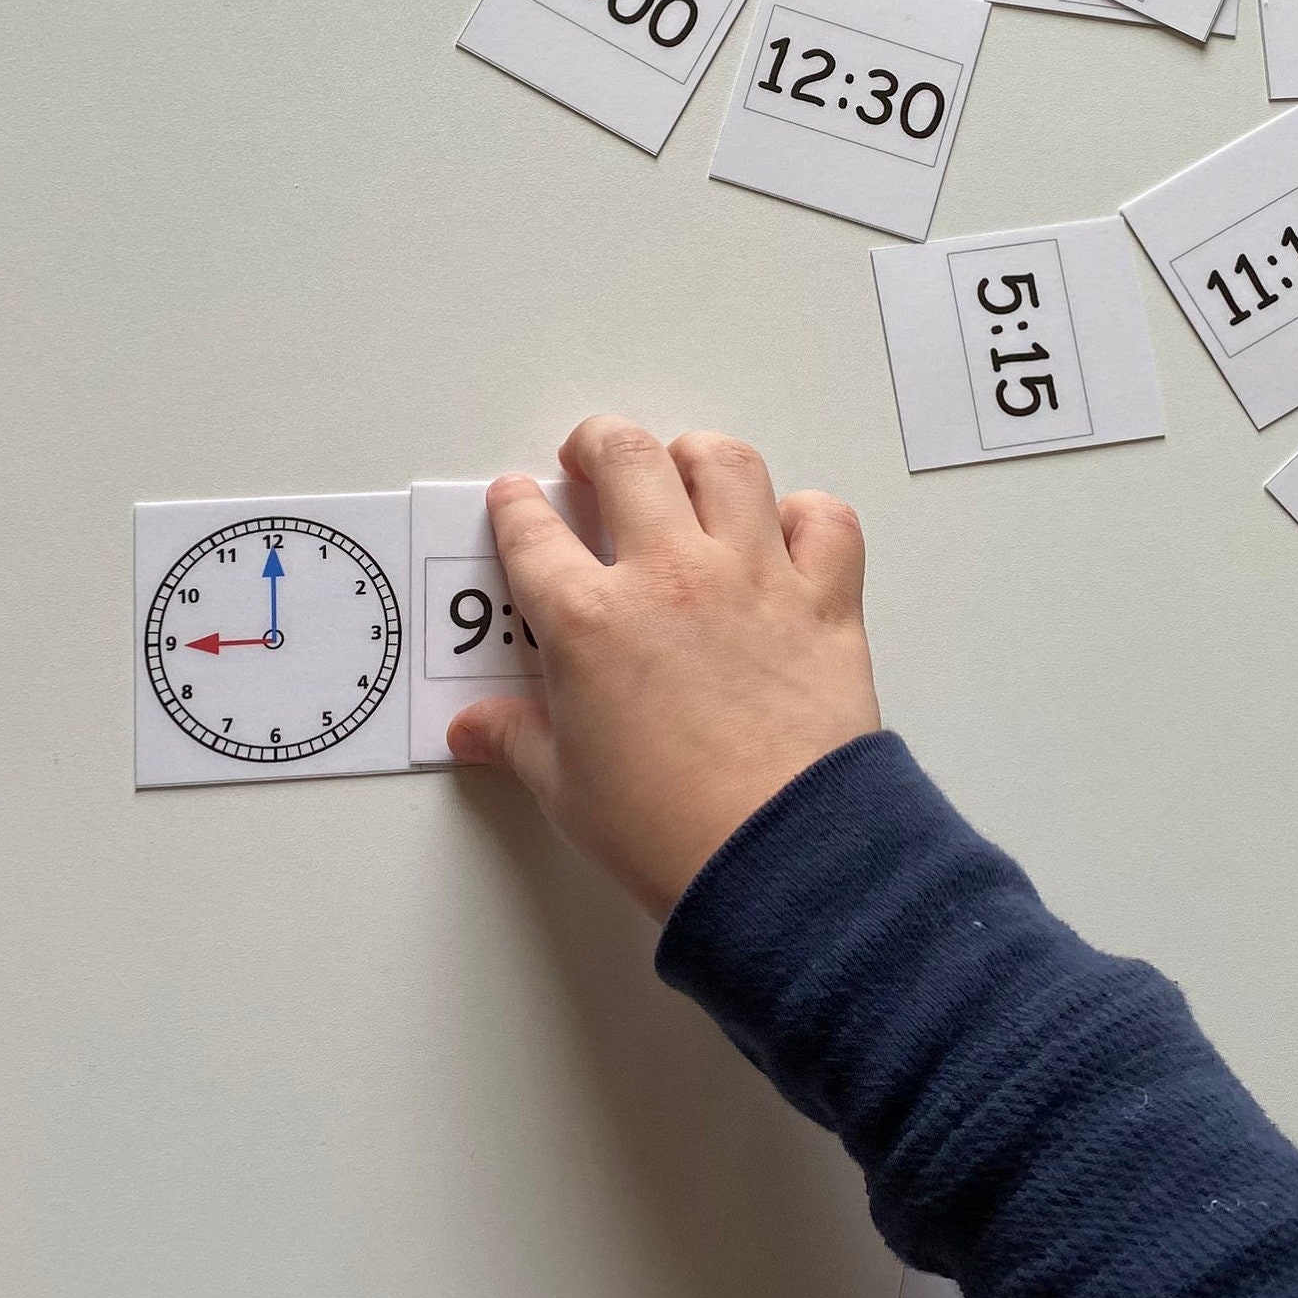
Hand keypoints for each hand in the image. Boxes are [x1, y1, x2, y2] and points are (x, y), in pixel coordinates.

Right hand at [448, 417, 877, 918]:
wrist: (776, 854)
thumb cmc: (667, 830)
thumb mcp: (567, 789)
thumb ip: (517, 741)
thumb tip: (473, 732)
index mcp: (589, 621)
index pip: (532, 532)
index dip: (515, 506)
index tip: (516, 499)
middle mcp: (668, 577)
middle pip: (627, 457)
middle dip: (598, 443)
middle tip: (591, 458)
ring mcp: (752, 578)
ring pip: (726, 464)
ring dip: (696, 458)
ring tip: (683, 471)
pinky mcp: (823, 599)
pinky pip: (824, 520)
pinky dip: (805, 516)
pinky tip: (784, 534)